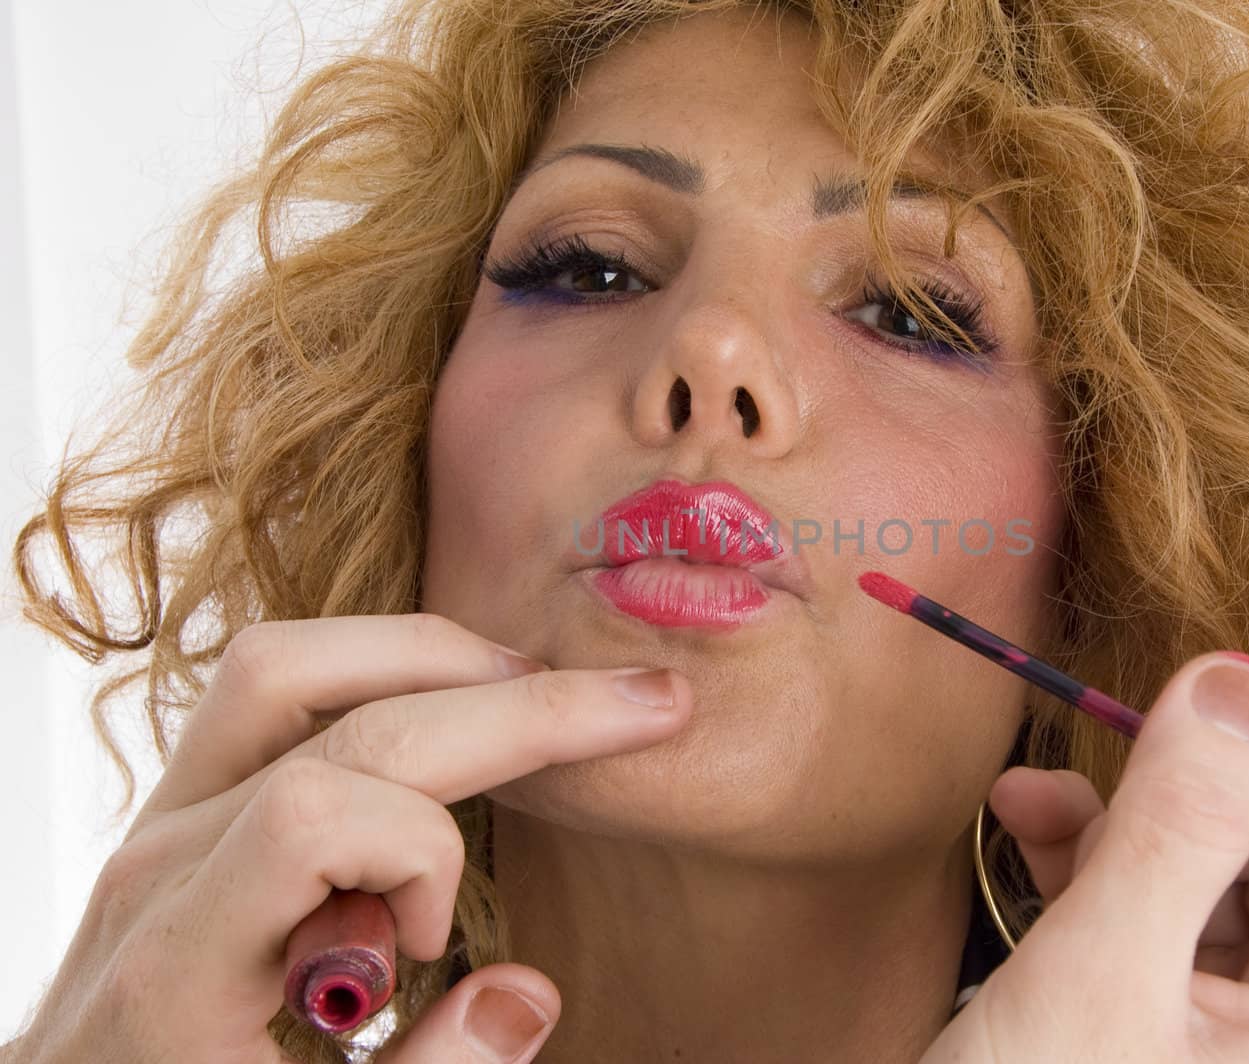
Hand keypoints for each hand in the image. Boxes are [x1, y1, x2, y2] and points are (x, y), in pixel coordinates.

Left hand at [9, 614, 689, 1063]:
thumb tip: (530, 992)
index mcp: (178, 961)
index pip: (312, 815)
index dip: (422, 855)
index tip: (436, 944)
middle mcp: (161, 864)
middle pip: (344, 717)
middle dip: (517, 706)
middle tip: (643, 704)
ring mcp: (163, 821)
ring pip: (287, 663)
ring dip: (431, 658)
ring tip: (534, 689)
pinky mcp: (181, 805)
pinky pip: (273, 689)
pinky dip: (379, 675)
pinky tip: (450, 709)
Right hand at [923, 651, 1248, 1062]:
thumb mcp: (1102, 981)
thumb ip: (1176, 829)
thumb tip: (1235, 682)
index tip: (1224, 700)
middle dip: (1206, 780)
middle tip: (1126, 731)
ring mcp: (1219, 1032)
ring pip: (1210, 875)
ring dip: (1127, 813)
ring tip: (1045, 785)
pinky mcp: (1145, 1026)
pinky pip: (1141, 912)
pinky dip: (1084, 858)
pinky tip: (1024, 825)